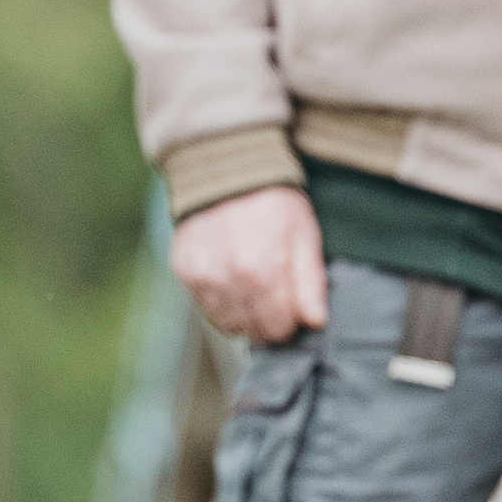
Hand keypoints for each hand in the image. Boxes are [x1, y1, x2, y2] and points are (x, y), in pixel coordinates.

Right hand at [170, 185, 328, 344]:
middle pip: (252, 331)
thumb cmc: (274, 202)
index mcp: (262, 274)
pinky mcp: (185, 273)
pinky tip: (233, 282)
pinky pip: (206, 307)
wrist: (226, 170)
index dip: (291, 324)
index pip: (278, 328)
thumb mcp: (305, 236)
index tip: (296, 310)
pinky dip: (222, 302)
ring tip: (255, 291)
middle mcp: (227, 281)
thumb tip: (316, 322)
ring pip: (228, 324)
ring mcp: (202, 278)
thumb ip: (311, 283)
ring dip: (245, 316)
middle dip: (269, 323)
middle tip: (278, 301)